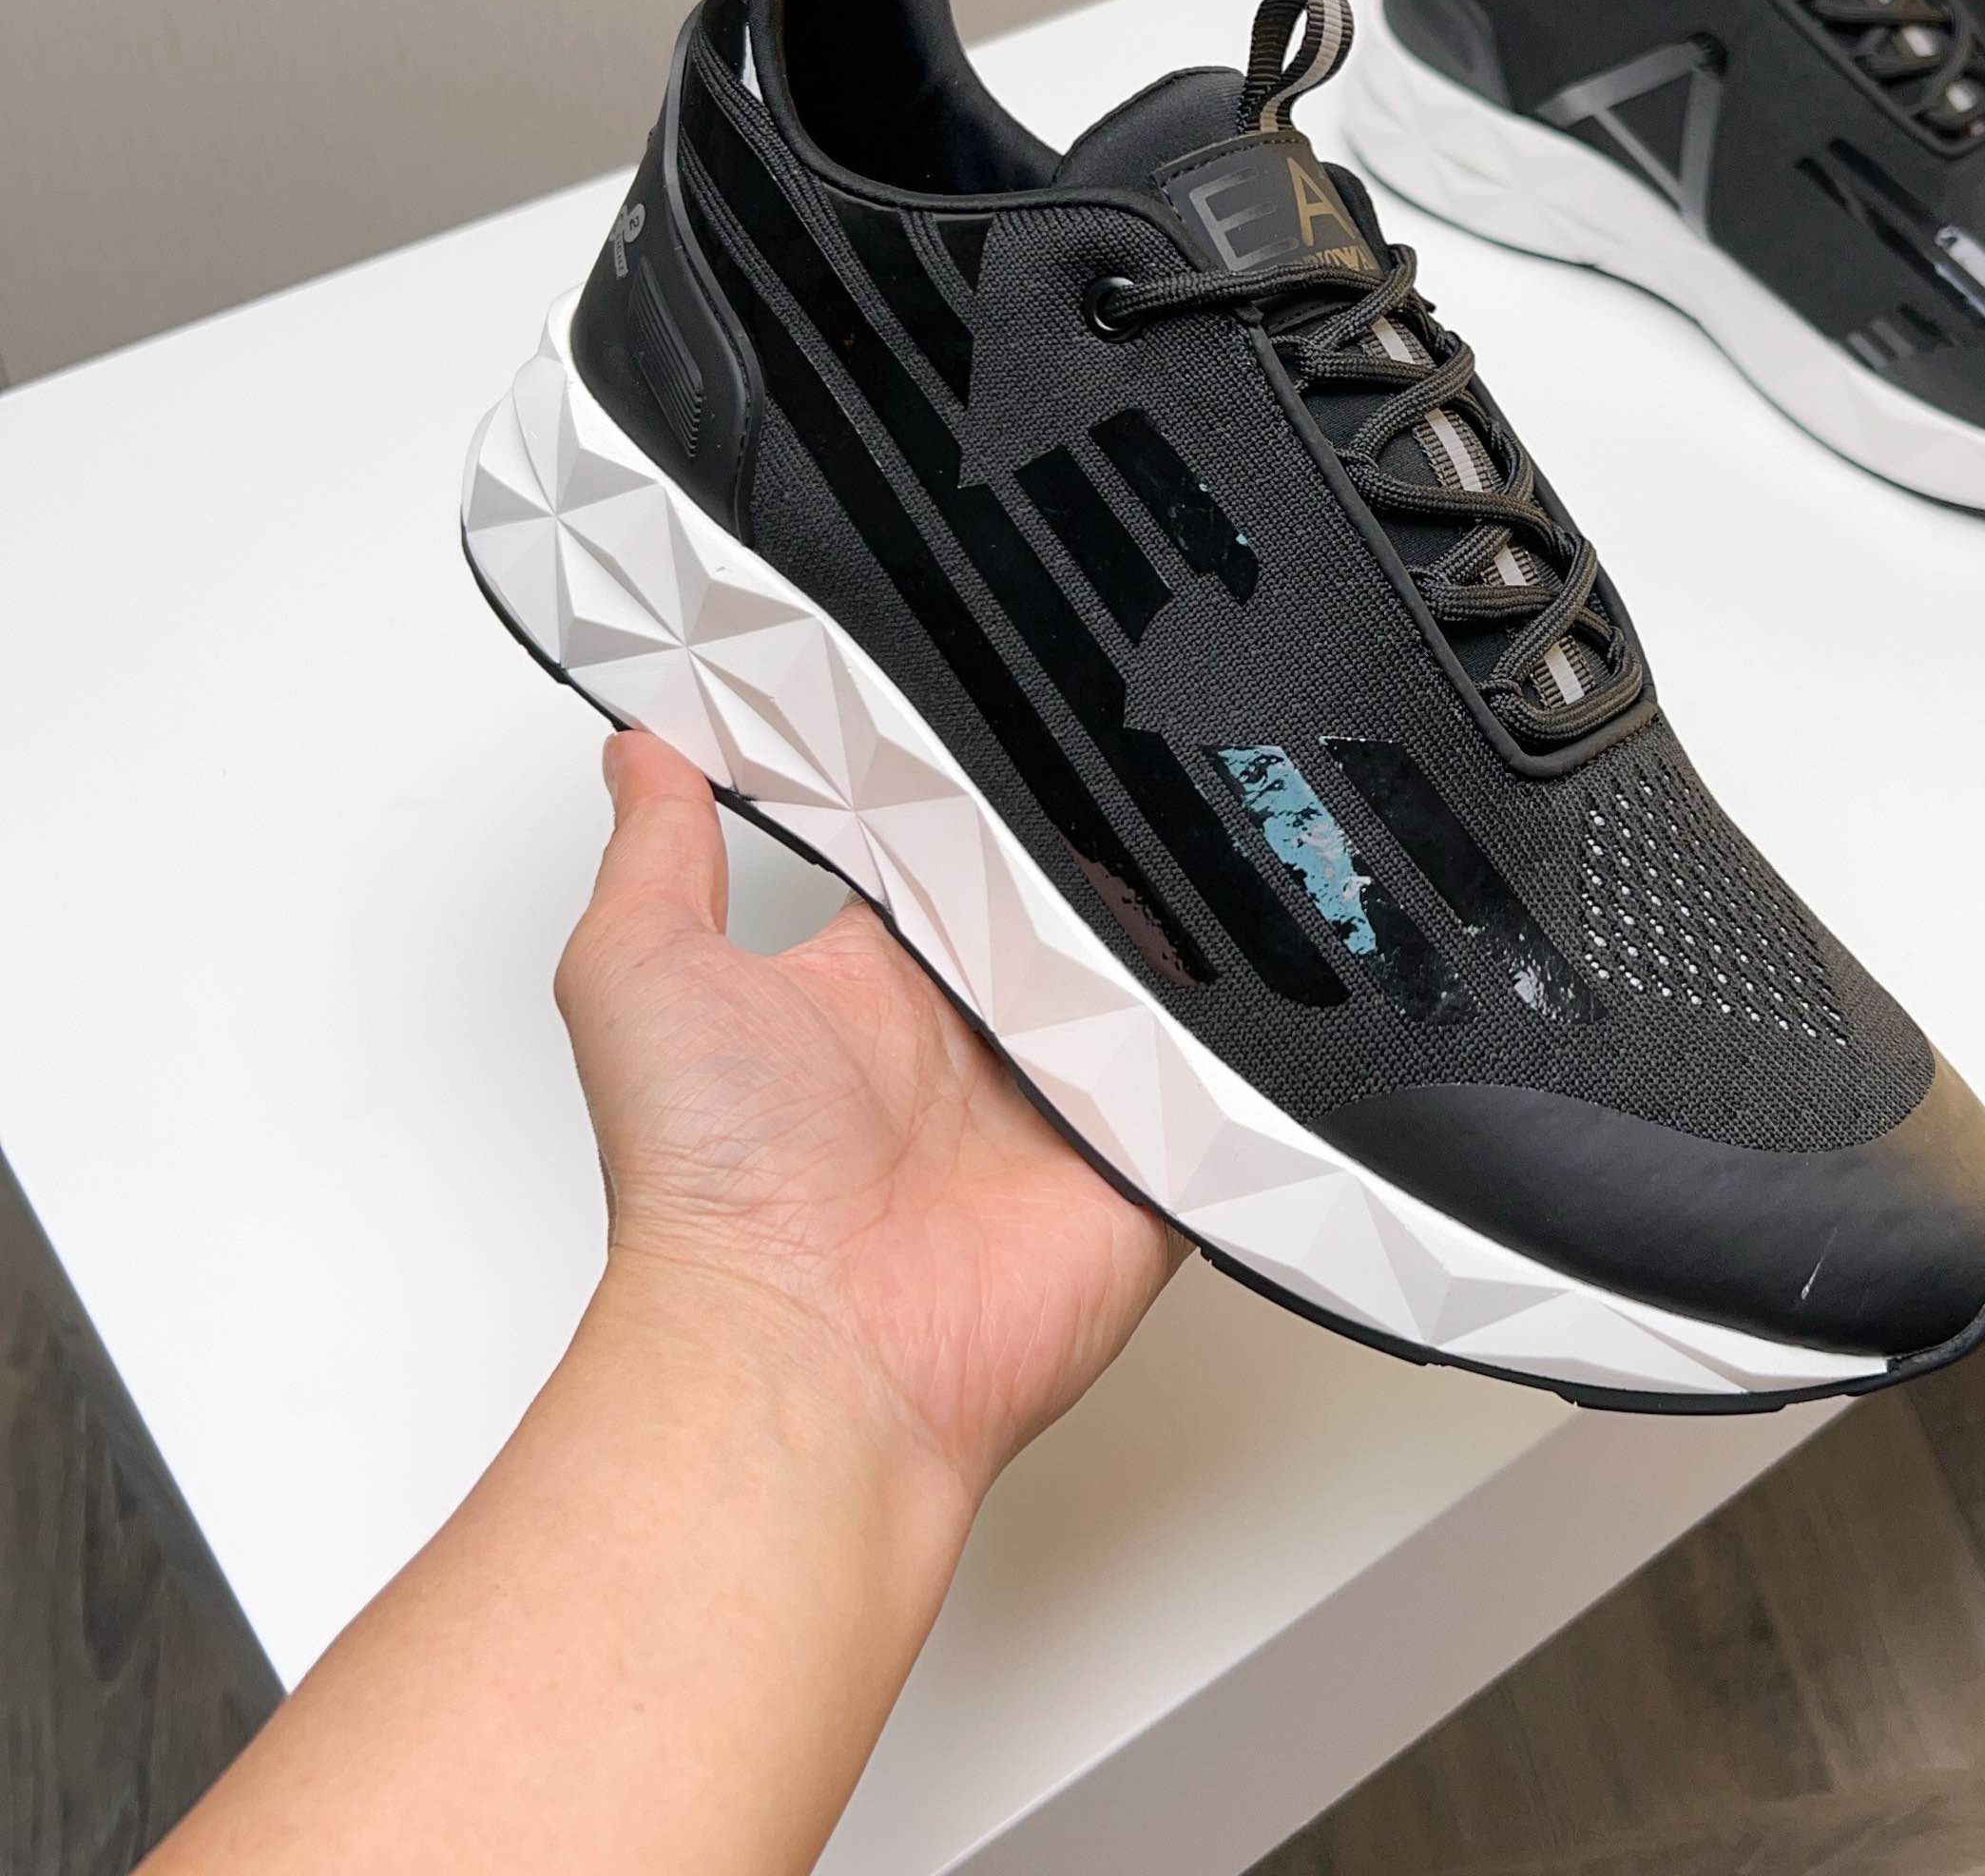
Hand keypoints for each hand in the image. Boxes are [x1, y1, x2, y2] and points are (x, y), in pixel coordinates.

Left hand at [556, 729, 1181, 1504]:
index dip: (985, 786)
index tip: (1022, 703)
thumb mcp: (643, 974)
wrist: (809, 1352)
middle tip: (1143, 764)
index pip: (952, 851)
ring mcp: (1068, 1103)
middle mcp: (975, 1036)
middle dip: (1105, 845)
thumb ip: (657, 850)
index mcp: (875, 981)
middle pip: (1071, 902)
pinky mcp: (1149, 1167)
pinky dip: (1249, 1044)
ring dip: (1182, 931)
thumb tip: (641, 748)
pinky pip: (1228, 1085)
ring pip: (1159, 980)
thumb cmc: (711, 1187)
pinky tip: (1272, 971)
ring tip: (1231, 836)